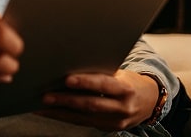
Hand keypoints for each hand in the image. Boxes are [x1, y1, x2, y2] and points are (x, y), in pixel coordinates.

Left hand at [34, 69, 158, 130]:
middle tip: (45, 96)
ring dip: (60, 112)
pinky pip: (82, 122)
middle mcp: (122, 107)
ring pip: (83, 117)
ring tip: (41, 106)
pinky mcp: (106, 128)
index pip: (104, 84)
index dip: (86, 82)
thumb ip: (101, 72)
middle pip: (90, 104)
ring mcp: (115, 121)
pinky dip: (65, 117)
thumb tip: (72, 62)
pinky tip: (51, 112)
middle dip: (66, 100)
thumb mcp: (121, 74)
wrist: (149, 101)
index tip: (67, 79)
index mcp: (126, 89)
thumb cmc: (128, 81)